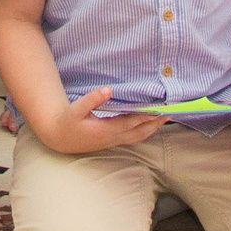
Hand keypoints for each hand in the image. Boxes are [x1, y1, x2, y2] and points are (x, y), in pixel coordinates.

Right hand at [35, 86, 167, 155]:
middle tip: (170, 113)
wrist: (60, 138)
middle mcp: (113, 138)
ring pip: (139, 137)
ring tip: (165, 118)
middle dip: (155, 123)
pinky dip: (145, 131)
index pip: (130, 123)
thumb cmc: (68, 121)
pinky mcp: (113, 141)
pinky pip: (134, 137)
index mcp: (105, 130)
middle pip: (140, 132)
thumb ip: (92, 99)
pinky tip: (151, 124)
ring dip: (153, 128)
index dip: (145, 117)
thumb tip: (107, 89)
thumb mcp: (76, 109)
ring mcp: (113, 141)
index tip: (158, 110)